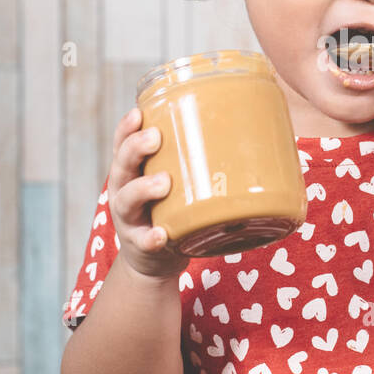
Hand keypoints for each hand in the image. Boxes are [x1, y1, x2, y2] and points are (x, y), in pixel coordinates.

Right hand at [107, 107, 189, 281]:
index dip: (126, 128)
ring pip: (127, 200)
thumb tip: (253, 130)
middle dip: (134, 149)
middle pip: (121, 166)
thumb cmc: (171, 209)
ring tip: (163, 182)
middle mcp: (125, 192)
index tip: (139, 112)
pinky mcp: (142, 246)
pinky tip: (161, 234)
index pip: (122, 144)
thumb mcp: (175, 182)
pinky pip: (144, 241)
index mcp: (133, 172)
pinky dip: (152, 238)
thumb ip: (194, 160)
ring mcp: (131, 220)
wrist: (154, 261)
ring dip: (143, 189)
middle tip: (155, 138)